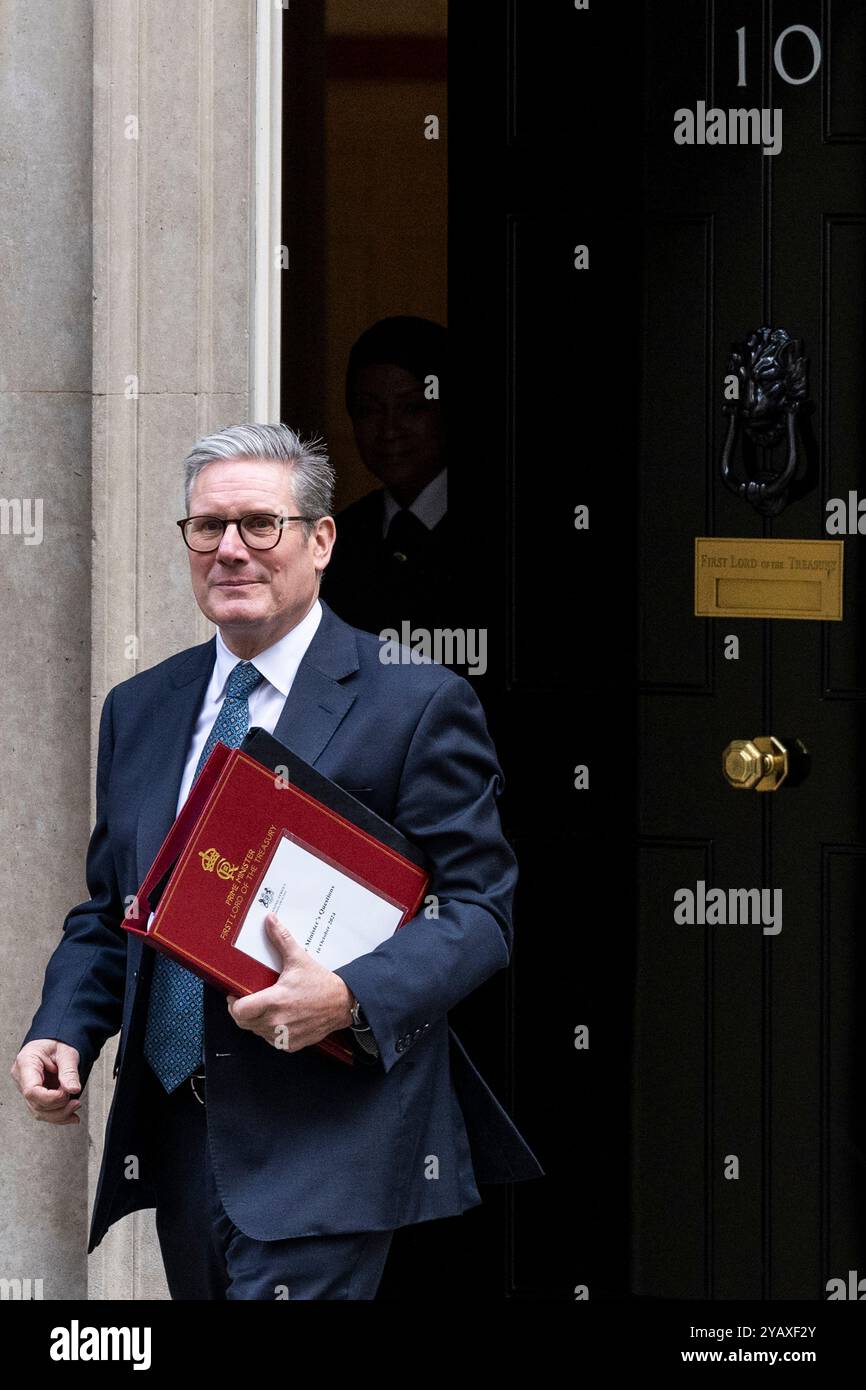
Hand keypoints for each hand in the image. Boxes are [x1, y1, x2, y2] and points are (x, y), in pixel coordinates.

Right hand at [11, 1040, 82, 1124]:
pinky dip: (58, 1115)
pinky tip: (71, 1115)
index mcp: (26, 1062)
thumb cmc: (56, 1041)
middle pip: (35, 1104)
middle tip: (75, 1100)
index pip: (31, 1090)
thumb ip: (69, 1071)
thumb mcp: (67, 1052)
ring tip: (75, 1105)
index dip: (50, 1098)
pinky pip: (43, 1110)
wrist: (54, 1040)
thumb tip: (73, 1089)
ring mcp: (27, 1088)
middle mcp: (22, 1078)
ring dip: (59, 1114)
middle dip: (58, 1107)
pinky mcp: (35, 1095)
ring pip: (39, 1111)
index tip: (66, 1094)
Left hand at [226, 912, 352, 1052]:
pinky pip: (271, 1040)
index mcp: (274, 1001)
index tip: (236, 994)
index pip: (239, 1011)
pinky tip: (277, 1018)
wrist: (343, 1003)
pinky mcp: (291, 1044)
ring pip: (256, 1032)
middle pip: (244, 1022)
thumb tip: (270, 919)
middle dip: (242, 1011)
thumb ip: (281, 939)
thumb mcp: (299, 959)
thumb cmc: (321, 983)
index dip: (233, 1003)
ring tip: (263, 1007)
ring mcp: (283, 1036)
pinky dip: (270, 1031)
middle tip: (247, 999)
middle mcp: (276, 1022)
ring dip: (256, 1021)